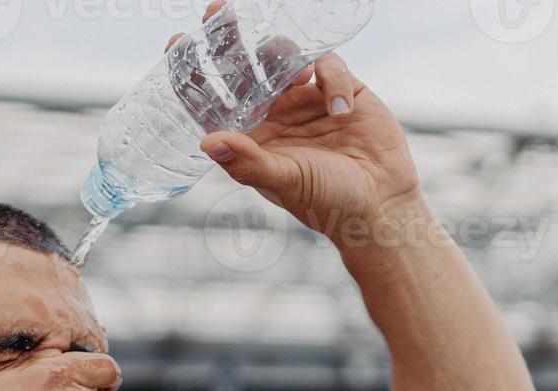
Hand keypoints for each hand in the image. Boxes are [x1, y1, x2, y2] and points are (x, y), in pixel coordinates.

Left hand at [167, 0, 422, 242]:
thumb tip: (207, 142)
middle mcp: (274, 115)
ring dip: (277, 50)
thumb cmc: (328, 203)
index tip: (176, 43)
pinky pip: (329, 68)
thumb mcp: (285, 183)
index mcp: (252, 138)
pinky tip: (341, 110)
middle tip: (217, 10)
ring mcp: (306, 101)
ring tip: (279, 53)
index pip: (214, 102)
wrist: (381, 204)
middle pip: (244, 70)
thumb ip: (249, 163)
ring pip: (282, 59)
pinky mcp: (342, 91)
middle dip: (229, 40)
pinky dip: (333, 81)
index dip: (193, 75)